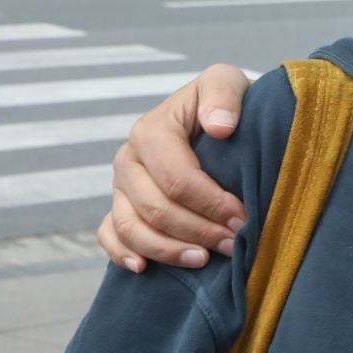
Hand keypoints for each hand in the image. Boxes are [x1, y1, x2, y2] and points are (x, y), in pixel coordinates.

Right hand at [96, 65, 253, 271]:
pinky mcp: (119, 205)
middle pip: (155, 208)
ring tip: (203, 260)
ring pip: (132, 227)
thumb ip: (223, 96)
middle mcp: (129, 159)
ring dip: (167, 250)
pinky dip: (122, 254)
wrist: (212, 116)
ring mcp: (120, 186)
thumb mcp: (227, 84)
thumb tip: (219, 126)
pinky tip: (144, 269)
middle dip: (198, 231)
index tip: (243, 218)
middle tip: (233, 244)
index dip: (211, 203)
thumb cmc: (223, 104)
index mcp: (151, 131)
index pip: (177, 178)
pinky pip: (109, 235)